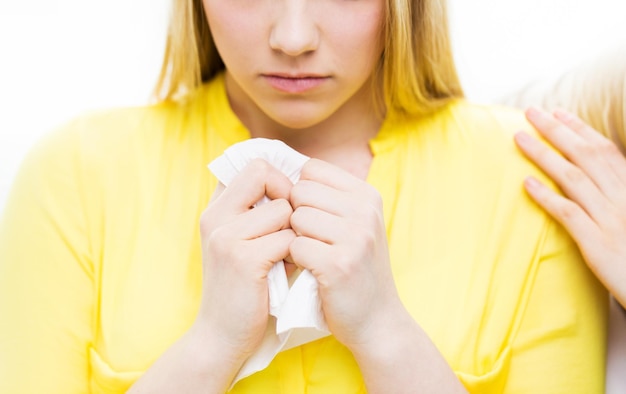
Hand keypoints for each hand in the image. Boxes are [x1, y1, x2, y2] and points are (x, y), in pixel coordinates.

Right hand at [197, 159, 295, 362]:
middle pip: (265, 174)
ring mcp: (226, 236)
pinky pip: (287, 239)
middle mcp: (215, 216)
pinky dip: (295, 254)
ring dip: (294, 232)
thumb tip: (301, 184)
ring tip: (288, 254)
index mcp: (215, 209)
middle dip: (289, 198)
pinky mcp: (243, 259)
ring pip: (283, 209)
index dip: (278, 178)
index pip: (253, 165)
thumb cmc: (245, 287)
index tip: (287, 203)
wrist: (221, 335)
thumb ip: (260, 214)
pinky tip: (288, 269)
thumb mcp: (245, 243)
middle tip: (291, 227)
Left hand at [288, 159, 404, 347]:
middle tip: (311, 241)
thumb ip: (330, 198)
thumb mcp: (356, 225)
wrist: (378, 320)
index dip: (301, 193)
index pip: (312, 168)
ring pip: (296, 217)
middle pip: (300, 191)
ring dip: (296, 239)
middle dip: (296, 216)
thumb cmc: (356, 269)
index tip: (312, 217)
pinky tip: (313, 271)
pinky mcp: (339, 264)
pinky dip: (296, 261)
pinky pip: (295, 246)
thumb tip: (285, 174)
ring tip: (314, 256)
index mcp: (367, 195)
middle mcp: (365, 211)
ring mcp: (355, 237)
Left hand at [514, 107, 625, 307]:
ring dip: (543, 155)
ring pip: (572, 178)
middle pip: (585, 156)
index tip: (557, 112)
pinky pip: (568, 214)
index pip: (604, 150)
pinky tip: (526, 184)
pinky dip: (547, 197)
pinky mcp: (598, 244)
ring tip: (519, 138)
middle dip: (556, 130)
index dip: (579, 129)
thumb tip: (596, 176)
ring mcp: (611, 220)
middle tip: (530, 112)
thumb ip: (618, 192)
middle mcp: (624, 198)